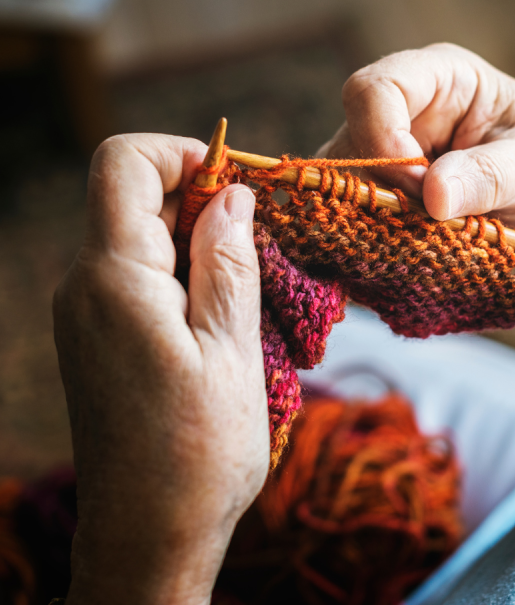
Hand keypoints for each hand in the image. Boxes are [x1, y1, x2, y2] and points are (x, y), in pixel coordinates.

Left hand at [53, 134, 268, 604]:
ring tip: (246, 287)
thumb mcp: (230, 349)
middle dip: (199, 198)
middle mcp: (85, 285)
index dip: (181, 153)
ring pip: (138, 233)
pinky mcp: (98, 333)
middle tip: (258, 241)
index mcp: (114, 278)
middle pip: (132, 195)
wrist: (148, 533)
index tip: (234, 184)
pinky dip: (180, 270)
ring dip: (196, 238)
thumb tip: (234, 193)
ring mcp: (86, 311)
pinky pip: (136, 272)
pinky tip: (220, 312)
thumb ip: (227, 260)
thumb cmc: (197, 452)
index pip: (122, 162)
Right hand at [320, 43, 514, 255]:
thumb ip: (490, 175)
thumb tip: (433, 195)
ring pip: (347, 189)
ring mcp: (396, 163)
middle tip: (422, 227)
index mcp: (442, 80)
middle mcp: (408, 116)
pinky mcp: (395, 204)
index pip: (374, 89)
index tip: (418, 187)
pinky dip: (378, 244)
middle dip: (376, 190)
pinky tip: (410, 260)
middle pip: (349, 143)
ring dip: (374, 222)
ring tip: (421, 248)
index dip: (381, 136)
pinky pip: (362, 222)